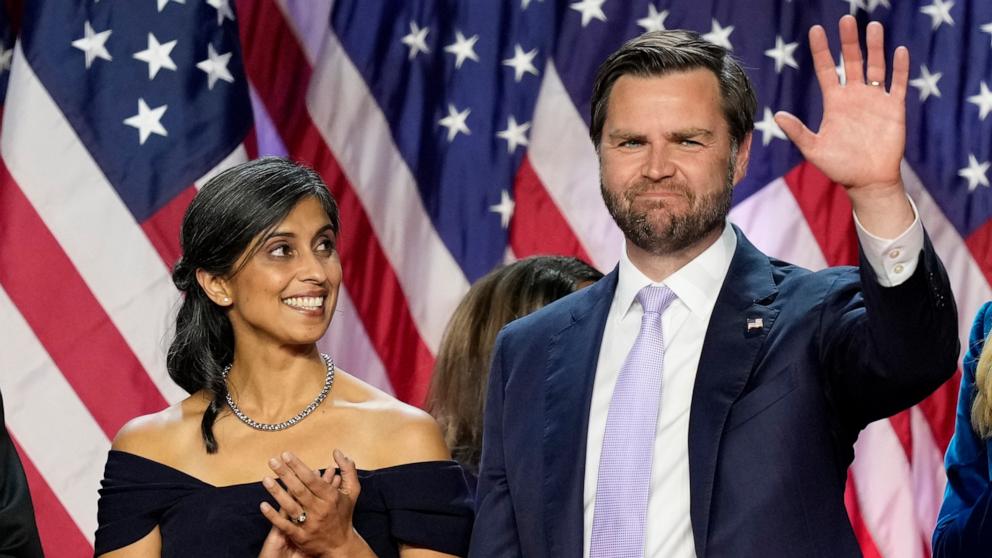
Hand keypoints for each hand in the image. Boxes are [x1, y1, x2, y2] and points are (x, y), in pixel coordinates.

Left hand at [259, 449, 370, 557]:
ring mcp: (310, 524)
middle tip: (272, 461)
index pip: (312, 479)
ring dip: (277, 492)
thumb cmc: (344, 514)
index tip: (286, 455)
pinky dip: (273, 516)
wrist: (341, 546)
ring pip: (291, 506)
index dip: (298, 467)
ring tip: (266, 479)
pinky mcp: (301, 537)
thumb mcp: (352, 492)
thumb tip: (337, 452)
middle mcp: (320, 510)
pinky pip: (285, 525)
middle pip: (300, 490)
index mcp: (331, 497)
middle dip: (285, 474)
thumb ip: (348, 470)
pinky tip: (263, 505)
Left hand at [774, 16, 907, 194]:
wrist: (867, 181)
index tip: (816, 30)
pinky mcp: (894, 108)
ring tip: (873, 27)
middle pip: (852, 61)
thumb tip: (777, 116)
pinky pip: (897, 84)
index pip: (827, 69)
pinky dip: (900, 68)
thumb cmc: (839, 166)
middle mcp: (854, 95)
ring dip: (875, 48)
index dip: (821, 50)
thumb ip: (797, 131)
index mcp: (834, 102)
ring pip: (876, 67)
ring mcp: (875, 100)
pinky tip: (899, 51)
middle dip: (849, 41)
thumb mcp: (813, 149)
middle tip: (846, 19)